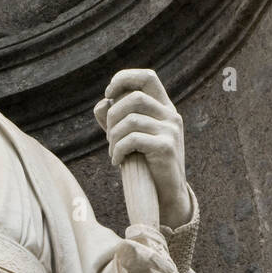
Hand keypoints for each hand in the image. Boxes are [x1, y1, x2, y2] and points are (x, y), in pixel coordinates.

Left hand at [94, 68, 191, 228]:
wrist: (166, 195)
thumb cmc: (146, 165)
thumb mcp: (130, 138)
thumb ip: (115, 121)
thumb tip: (100, 105)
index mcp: (164, 108)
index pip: (147, 77)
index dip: (124, 79)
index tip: (108, 94)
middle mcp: (171, 115)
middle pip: (133, 98)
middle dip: (112, 117)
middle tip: (109, 137)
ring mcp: (171, 131)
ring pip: (130, 120)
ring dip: (113, 137)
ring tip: (113, 151)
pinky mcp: (166, 147)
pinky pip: (132, 140)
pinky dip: (117, 150)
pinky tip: (117, 161)